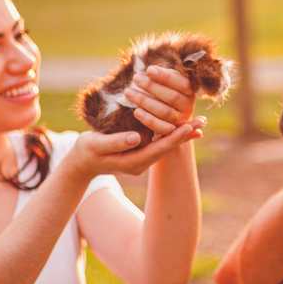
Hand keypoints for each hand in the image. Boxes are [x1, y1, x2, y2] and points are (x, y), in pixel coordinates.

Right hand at [72, 118, 203, 177]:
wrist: (80, 163)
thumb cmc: (86, 152)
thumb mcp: (96, 145)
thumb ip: (116, 142)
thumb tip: (138, 137)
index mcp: (133, 162)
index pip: (159, 149)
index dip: (175, 137)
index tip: (190, 126)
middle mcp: (141, 163)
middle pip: (167, 148)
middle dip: (185, 134)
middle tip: (202, 121)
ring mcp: (141, 159)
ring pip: (165, 145)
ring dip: (181, 134)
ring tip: (198, 122)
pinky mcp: (139, 152)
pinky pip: (159, 142)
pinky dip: (170, 133)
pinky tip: (181, 125)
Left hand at [120, 66, 197, 135]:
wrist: (162, 116)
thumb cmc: (160, 89)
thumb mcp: (163, 80)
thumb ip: (160, 72)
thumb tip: (145, 55)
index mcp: (190, 90)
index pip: (181, 82)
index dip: (165, 76)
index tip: (149, 69)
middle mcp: (188, 105)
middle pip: (172, 97)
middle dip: (152, 87)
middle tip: (136, 78)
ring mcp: (181, 120)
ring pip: (165, 112)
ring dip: (146, 101)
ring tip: (129, 92)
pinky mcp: (171, 132)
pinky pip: (161, 128)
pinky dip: (148, 120)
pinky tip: (135, 111)